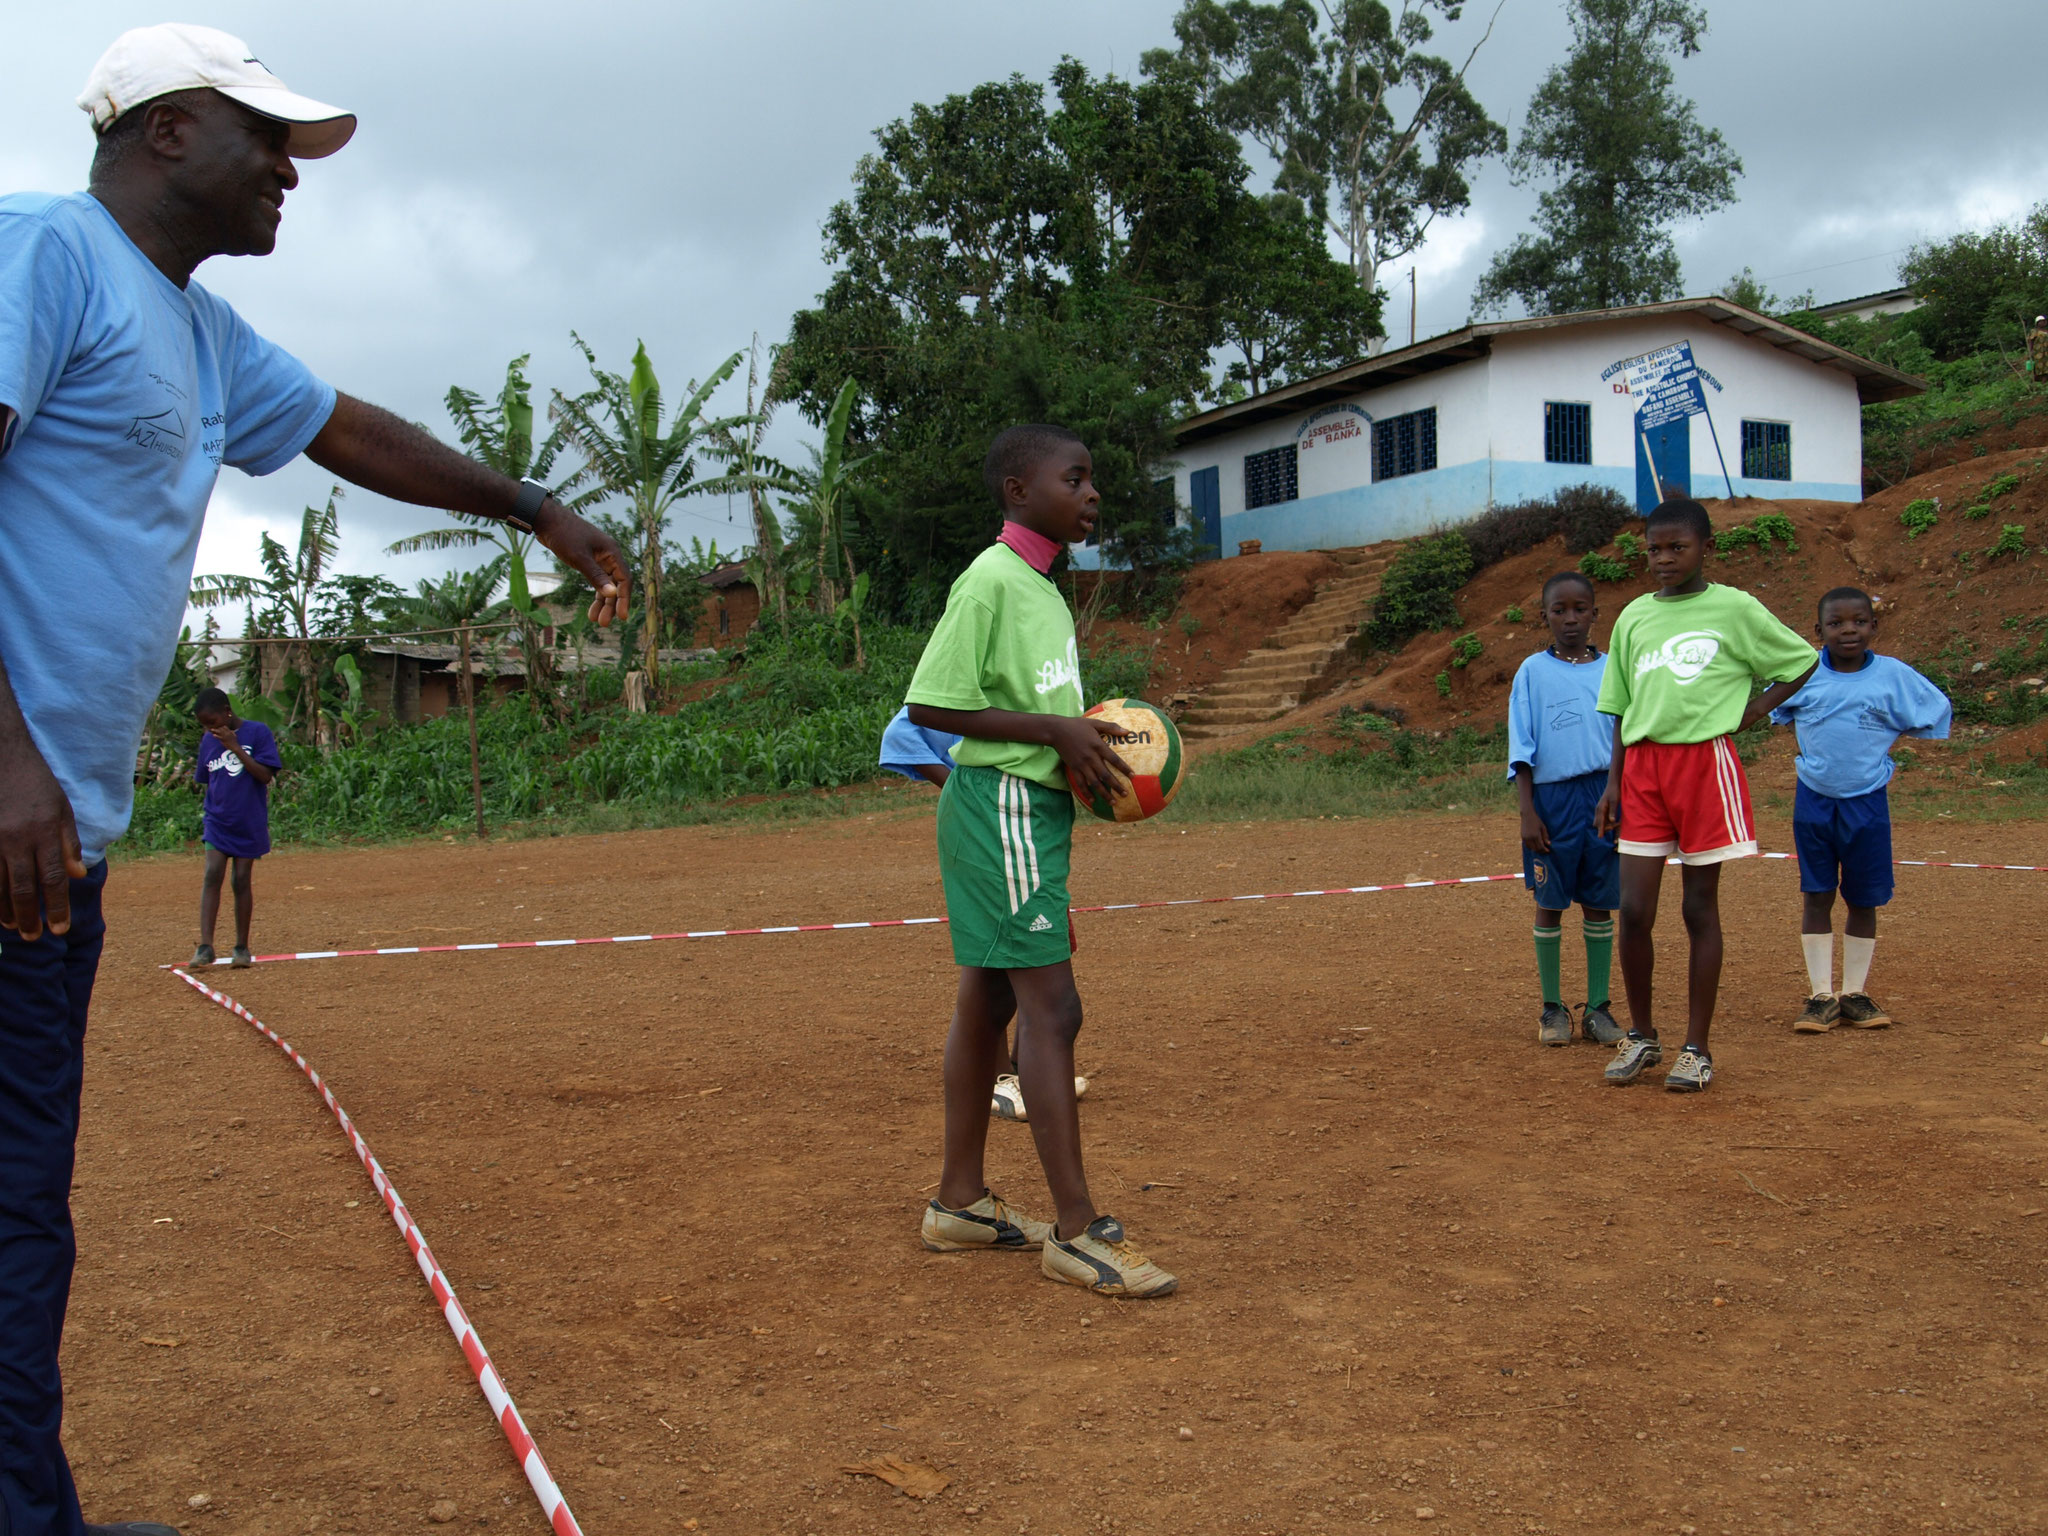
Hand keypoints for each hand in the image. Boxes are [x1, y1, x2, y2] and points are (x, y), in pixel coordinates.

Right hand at [0, 736, 86, 938]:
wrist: (1, 755)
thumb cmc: (36, 782)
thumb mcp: (62, 807)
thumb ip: (69, 843)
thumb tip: (77, 875)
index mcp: (45, 832)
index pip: (54, 878)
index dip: (57, 906)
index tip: (60, 929)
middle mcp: (17, 839)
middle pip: (23, 887)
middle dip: (30, 916)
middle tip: (35, 938)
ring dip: (5, 909)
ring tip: (13, 927)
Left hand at [208, 723, 239, 748]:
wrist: (235, 747)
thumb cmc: (234, 742)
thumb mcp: (234, 736)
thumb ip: (232, 732)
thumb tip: (231, 730)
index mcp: (230, 732)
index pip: (225, 727)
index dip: (221, 727)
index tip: (218, 728)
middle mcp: (227, 733)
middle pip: (221, 728)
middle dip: (217, 728)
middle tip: (213, 729)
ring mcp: (225, 736)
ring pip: (219, 732)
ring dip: (215, 730)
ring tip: (211, 729)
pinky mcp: (224, 740)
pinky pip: (219, 737)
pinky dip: (216, 736)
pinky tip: (213, 735)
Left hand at [533, 500, 630, 626]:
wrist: (546, 519)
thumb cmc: (564, 535)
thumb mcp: (579, 558)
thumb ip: (596, 576)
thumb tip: (611, 594)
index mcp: (612, 552)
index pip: (625, 579)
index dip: (624, 599)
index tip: (622, 617)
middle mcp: (609, 556)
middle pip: (616, 585)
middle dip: (611, 604)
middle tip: (603, 623)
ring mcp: (599, 558)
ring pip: (605, 584)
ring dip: (602, 602)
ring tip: (595, 619)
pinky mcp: (588, 560)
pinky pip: (596, 580)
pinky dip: (594, 593)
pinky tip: (590, 607)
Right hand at [1052, 716, 1135, 801]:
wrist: (1056, 730)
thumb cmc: (1077, 725)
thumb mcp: (1095, 723)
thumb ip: (1111, 727)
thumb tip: (1127, 731)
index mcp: (1098, 745)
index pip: (1114, 760)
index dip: (1124, 768)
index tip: (1133, 776)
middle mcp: (1090, 757)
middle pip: (1105, 775)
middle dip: (1116, 786)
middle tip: (1125, 794)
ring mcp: (1081, 764)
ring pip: (1094, 782)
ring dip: (1103, 793)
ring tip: (1113, 801)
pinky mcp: (1073, 768)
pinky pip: (1080, 783)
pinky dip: (1087, 793)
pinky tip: (1093, 800)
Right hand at [1519, 808, 1550, 854]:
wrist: (1527, 815)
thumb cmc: (1537, 821)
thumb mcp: (1543, 828)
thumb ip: (1545, 836)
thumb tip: (1548, 844)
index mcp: (1536, 835)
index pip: (1541, 846)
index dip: (1545, 850)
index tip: (1548, 850)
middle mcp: (1530, 838)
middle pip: (1536, 849)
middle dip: (1541, 851)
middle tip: (1545, 850)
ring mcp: (1525, 838)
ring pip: (1531, 848)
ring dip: (1536, 849)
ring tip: (1540, 849)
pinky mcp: (1522, 837)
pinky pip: (1527, 845)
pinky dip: (1531, 847)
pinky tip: (1535, 846)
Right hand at [1594, 784, 1619, 840]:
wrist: (1613, 785)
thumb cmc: (1615, 792)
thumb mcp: (1615, 801)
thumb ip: (1613, 811)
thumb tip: (1611, 821)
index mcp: (1600, 809)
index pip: (1599, 822)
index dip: (1600, 829)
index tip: (1600, 837)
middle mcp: (1598, 810)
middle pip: (1597, 824)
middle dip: (1604, 828)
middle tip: (1616, 826)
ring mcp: (1600, 811)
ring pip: (1601, 822)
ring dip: (1607, 825)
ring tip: (1618, 824)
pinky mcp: (1604, 810)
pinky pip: (1604, 820)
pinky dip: (1609, 823)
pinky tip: (1616, 822)